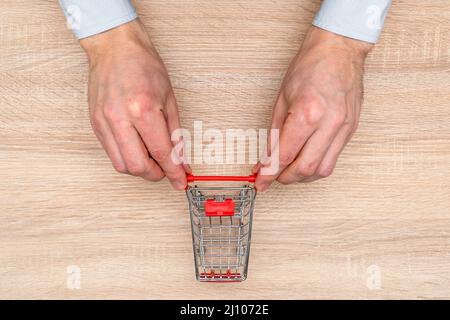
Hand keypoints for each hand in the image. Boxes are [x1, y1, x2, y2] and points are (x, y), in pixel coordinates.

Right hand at [81, 20, 187, 189]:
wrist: (114, 47)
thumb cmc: (143, 66)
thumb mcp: (169, 98)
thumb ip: (175, 134)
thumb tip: (181, 160)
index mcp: (143, 109)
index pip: (161, 153)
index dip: (173, 172)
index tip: (180, 182)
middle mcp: (120, 118)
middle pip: (137, 167)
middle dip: (155, 175)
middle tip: (166, 169)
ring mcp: (104, 122)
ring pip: (121, 165)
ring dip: (139, 168)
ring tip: (151, 157)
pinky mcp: (95, 124)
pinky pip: (111, 153)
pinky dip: (126, 157)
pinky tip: (137, 147)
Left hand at [255, 26, 372, 190]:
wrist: (339, 50)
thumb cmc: (310, 67)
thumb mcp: (282, 99)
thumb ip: (274, 133)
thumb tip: (266, 158)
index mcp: (307, 113)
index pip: (284, 155)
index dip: (269, 173)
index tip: (260, 181)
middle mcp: (329, 124)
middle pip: (305, 169)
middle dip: (285, 179)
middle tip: (273, 176)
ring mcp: (344, 128)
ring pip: (323, 170)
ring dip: (303, 176)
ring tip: (290, 170)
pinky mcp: (352, 129)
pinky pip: (334, 158)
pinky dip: (318, 165)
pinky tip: (306, 159)